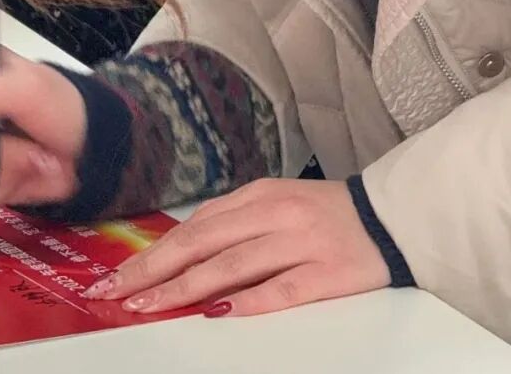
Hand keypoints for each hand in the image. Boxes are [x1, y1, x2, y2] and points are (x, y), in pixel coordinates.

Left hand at [83, 179, 389, 316]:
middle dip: (153, 270)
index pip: (193, 227)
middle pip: (202, 243)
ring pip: (232, 265)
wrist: (392, 216)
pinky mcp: (329, 271)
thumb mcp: (274, 205)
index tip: (118, 276)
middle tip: (117, 292)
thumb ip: (233, 224)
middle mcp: (274, 214)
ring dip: (185, 288)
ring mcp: (301, 242)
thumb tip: (181, 251)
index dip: (152, 253)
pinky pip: (282, 289)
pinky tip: (218, 314)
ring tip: (150, 306)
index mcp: (257, 196)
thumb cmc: (326, 214)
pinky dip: (248, 302)